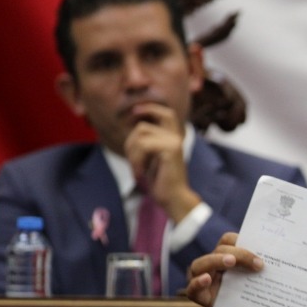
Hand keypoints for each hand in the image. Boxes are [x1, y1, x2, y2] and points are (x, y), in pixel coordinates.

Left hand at [125, 102, 201, 221]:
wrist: (174, 198)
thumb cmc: (162, 180)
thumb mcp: (152, 157)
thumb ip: (147, 141)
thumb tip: (134, 126)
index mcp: (174, 137)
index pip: (166, 113)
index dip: (150, 108)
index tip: (134, 112)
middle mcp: (176, 137)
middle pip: (144, 125)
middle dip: (130, 138)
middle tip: (130, 154)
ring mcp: (174, 142)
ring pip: (140, 135)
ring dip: (131, 153)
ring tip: (137, 169)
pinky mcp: (170, 150)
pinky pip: (143, 145)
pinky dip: (136, 160)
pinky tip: (140, 172)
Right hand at [186, 232, 263, 306]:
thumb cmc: (248, 295)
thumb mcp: (255, 280)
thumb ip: (259, 269)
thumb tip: (278, 258)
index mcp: (224, 256)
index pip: (228, 240)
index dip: (241, 241)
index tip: (260, 251)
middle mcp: (211, 264)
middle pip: (219, 250)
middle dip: (239, 254)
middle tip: (257, 263)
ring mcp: (200, 278)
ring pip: (200, 264)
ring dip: (216, 261)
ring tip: (231, 262)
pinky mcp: (197, 295)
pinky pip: (192, 288)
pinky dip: (198, 282)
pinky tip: (207, 279)